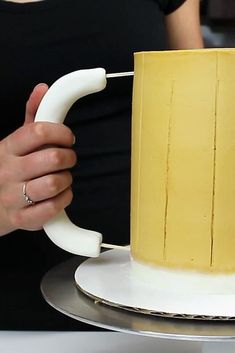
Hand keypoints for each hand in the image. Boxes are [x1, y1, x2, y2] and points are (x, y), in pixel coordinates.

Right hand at [0, 84, 76, 233]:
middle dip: (69, 157)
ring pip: (54, 183)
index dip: (61, 132)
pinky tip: (60, 196)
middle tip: (67, 159)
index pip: (38, 131)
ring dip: (67, 180)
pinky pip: (51, 209)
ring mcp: (13, 196)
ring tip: (62, 179)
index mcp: (7, 148)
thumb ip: (31, 118)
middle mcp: (8, 171)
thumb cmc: (5, 171)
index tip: (68, 137)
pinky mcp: (20, 219)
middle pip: (53, 158)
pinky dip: (63, 200)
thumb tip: (43, 89)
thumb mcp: (13, 143)